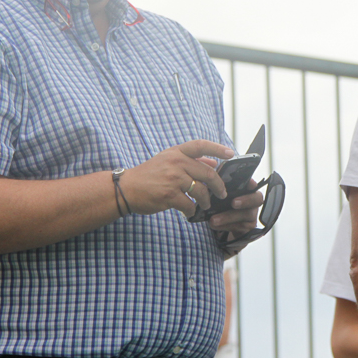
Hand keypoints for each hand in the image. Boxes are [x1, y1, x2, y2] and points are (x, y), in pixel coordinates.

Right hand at [118, 140, 234, 217]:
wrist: (126, 188)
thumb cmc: (149, 175)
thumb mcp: (168, 161)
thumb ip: (190, 161)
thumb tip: (213, 163)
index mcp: (176, 152)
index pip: (201, 145)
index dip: (218, 148)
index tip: (231, 154)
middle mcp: (176, 163)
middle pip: (207, 173)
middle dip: (218, 185)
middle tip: (222, 192)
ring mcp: (173, 179)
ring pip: (200, 190)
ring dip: (205, 200)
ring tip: (205, 205)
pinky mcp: (169, 195)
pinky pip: (189, 205)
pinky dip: (192, 210)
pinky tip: (190, 212)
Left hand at [208, 181, 263, 236]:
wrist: (223, 226)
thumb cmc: (223, 206)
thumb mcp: (221, 196)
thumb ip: (220, 187)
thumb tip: (211, 178)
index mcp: (247, 190)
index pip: (253, 185)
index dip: (251, 183)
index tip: (246, 183)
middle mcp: (253, 202)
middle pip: (257, 199)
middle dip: (246, 200)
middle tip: (233, 203)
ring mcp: (252, 215)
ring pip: (245, 215)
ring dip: (228, 217)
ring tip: (213, 219)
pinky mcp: (248, 228)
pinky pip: (239, 227)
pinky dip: (225, 226)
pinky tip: (214, 225)